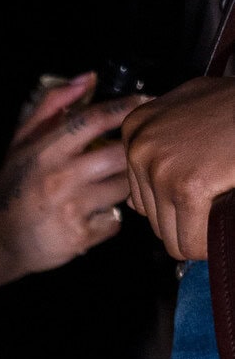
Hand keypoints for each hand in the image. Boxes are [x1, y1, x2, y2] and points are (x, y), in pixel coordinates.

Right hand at [0, 74, 141, 304]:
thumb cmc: (14, 186)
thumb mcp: (22, 141)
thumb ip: (52, 106)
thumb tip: (88, 78)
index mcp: (46, 152)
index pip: (94, 120)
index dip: (124, 108)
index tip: (145, 102)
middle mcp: (59, 179)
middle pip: (119, 154)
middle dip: (132, 150)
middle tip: (135, 149)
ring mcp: (70, 211)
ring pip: (121, 188)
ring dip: (121, 185)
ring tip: (108, 186)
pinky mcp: (79, 239)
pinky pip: (114, 221)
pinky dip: (109, 218)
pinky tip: (93, 216)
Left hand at [123, 74, 234, 260]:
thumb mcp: (188, 115)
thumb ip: (158, 154)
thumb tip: (133, 203)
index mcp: (137, 126)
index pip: (141, 197)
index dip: (177, 203)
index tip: (204, 184)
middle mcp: (141, 144)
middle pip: (154, 219)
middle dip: (189, 218)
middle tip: (217, 193)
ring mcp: (160, 166)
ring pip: (171, 236)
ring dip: (202, 229)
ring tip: (222, 197)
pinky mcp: (186, 186)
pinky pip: (192, 242)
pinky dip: (213, 241)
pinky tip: (227, 214)